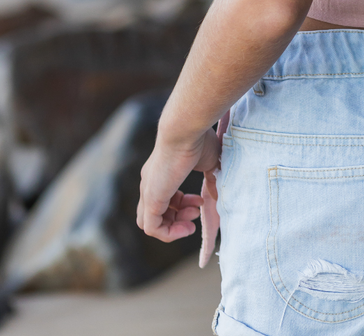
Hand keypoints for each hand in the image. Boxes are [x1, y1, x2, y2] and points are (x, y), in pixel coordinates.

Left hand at [137, 127, 220, 241]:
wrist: (184, 130)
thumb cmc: (198, 140)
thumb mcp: (208, 162)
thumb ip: (211, 180)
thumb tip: (215, 196)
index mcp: (160, 172)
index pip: (165, 197)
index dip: (182, 204)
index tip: (199, 201)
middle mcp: (150, 182)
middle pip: (157, 212)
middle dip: (179, 217)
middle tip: (196, 211)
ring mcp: (148, 191)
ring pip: (150, 223)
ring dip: (174, 227)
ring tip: (192, 221)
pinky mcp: (151, 199)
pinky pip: (151, 228)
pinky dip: (169, 233)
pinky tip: (187, 227)